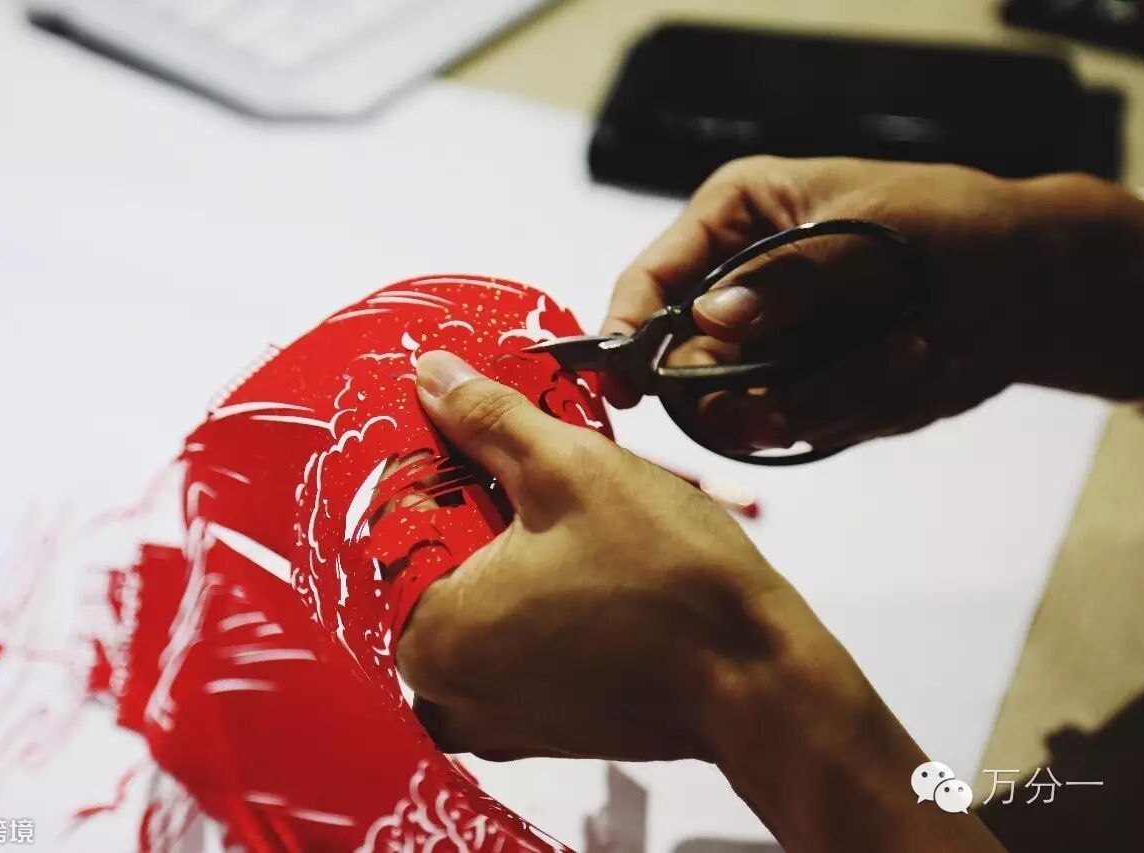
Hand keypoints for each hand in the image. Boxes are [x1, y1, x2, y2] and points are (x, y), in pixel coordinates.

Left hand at [397, 351, 1003, 851]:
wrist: (760, 678)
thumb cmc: (672, 584)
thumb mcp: (571, 470)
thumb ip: (489, 418)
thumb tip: (432, 376)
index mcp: (431, 635)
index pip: (383, 537)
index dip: (414, 474)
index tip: (445, 439)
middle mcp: (445, 691)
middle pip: (422, 575)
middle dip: (457, 514)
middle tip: (504, 467)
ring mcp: (492, 718)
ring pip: (466, 611)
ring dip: (492, 558)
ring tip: (543, 512)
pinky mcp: (538, 726)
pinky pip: (504, 649)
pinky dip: (521, 605)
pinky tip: (566, 565)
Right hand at [603, 157, 1143, 452]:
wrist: (1030, 285)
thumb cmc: (948, 225)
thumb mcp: (869, 231)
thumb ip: (790, 276)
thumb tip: (714, 319)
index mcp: (734, 220)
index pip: (653, 277)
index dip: (627, 327)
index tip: (623, 384)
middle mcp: (736, 287)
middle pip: (680, 361)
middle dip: (731, 391)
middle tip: (779, 410)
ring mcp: (767, 346)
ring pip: (740, 406)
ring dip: (822, 394)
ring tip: (905, 350)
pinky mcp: (804, 390)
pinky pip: (797, 424)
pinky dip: (854, 405)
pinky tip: (912, 361)